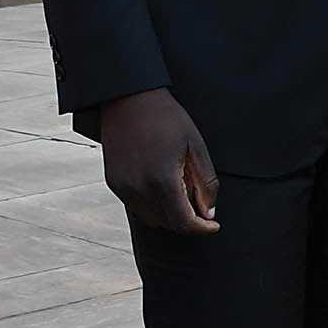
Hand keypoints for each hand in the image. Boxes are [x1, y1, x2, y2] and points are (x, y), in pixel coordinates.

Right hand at [100, 87, 218, 234]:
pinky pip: (137, 206)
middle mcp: (139, 189)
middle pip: (168, 224)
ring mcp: (124, 187)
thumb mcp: (196, 147)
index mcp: (162, 181)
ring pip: (151, 218)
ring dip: (169, 214)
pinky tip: (162, 184)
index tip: (213, 225)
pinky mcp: (114, 182)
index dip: (202, 228)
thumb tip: (209, 212)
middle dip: (187, 221)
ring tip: (181, 190)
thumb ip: (205, 183)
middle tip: (201, 204)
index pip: (184, 223)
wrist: (128, 98)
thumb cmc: (167, 118)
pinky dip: (153, 204)